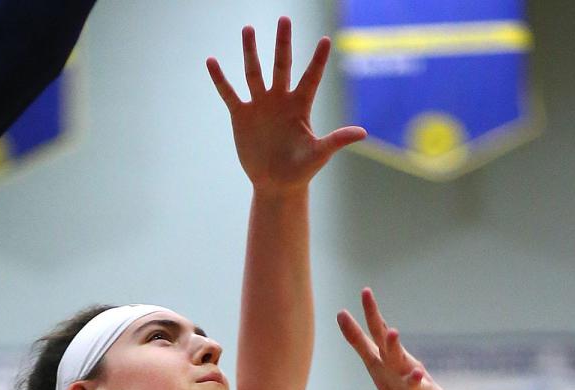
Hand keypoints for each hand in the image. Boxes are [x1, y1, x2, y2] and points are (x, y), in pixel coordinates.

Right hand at [207, 16, 364, 194]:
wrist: (276, 184)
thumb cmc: (301, 170)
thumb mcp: (319, 154)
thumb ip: (337, 140)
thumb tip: (362, 132)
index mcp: (300, 106)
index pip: (311, 78)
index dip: (318, 60)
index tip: (326, 40)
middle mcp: (280, 99)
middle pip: (282, 65)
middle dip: (283, 43)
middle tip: (284, 20)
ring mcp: (260, 105)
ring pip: (254, 73)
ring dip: (250, 52)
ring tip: (248, 29)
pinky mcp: (242, 116)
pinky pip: (230, 93)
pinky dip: (220, 79)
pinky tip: (212, 62)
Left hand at [337, 288, 457, 389]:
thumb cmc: (399, 382)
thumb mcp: (376, 362)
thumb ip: (359, 341)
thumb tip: (340, 313)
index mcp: (392, 357)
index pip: (380, 333)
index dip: (372, 314)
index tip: (365, 291)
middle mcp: (407, 368)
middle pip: (399, 356)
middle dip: (395, 345)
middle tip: (391, 332)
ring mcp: (420, 389)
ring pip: (418, 383)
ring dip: (416, 379)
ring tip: (415, 375)